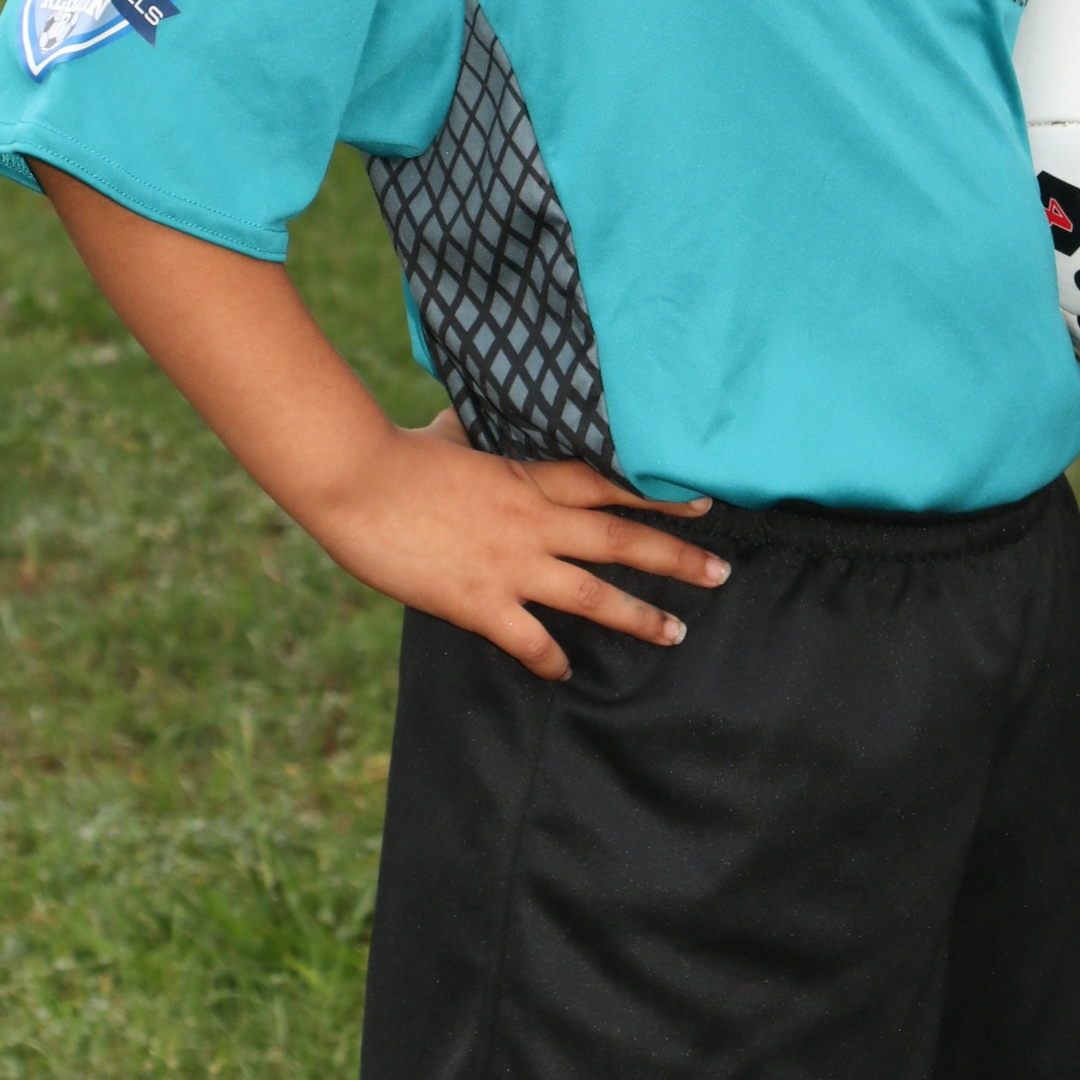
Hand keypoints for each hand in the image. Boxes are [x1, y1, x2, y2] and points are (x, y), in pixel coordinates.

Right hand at [313, 408, 727, 681]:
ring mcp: (511, 563)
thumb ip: (485, 432)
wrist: (358, 481)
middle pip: (620, 539)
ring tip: (677, 632)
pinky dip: (551, 659)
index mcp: (531, 477)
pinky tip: (566, 672)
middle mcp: (534, 521)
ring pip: (593, 594)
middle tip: (721, 574)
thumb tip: (484, 407)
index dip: (662, 496)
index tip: (705, 503)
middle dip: (676, 559)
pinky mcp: (479, 600)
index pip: (613, 484)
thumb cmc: (401, 451)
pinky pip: (530, 638)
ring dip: (639, 616)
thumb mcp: (457, 430)